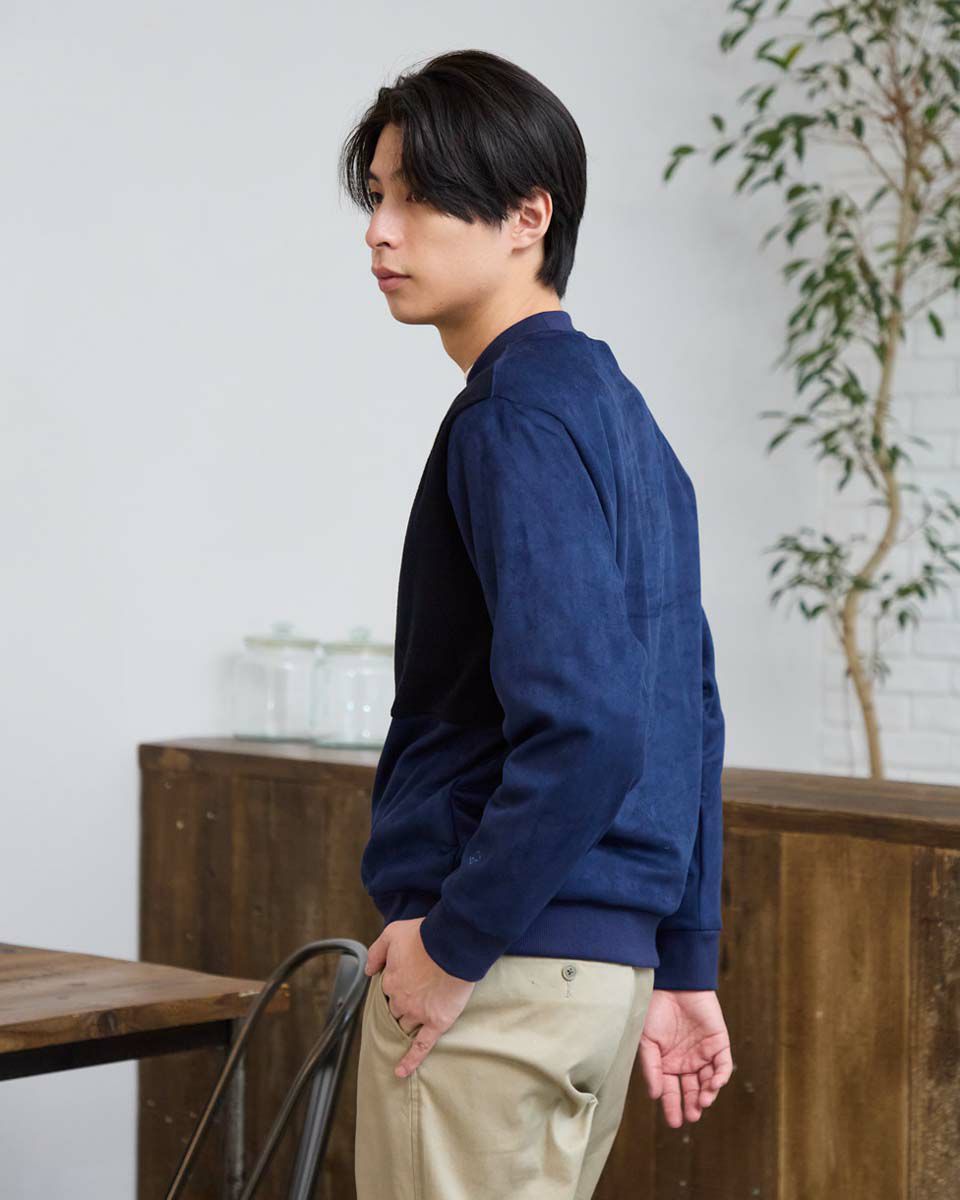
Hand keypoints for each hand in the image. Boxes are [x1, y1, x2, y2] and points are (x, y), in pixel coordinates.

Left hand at [364, 917, 475, 1078]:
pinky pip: (420, 1047)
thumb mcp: (392, 932)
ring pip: (405, 1026)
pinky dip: (410, 1061)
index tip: (404, 981)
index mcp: (390, 980)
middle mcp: (400, 1000)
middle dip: (401, 1006)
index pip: (386, 990)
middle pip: (395, 1010)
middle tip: (413, 998)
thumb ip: (376, 951)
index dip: (395, 986)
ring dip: (406, 1025)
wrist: (453, 945)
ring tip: (415, 1021)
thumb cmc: (426, 935)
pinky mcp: (436, 1022)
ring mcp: (418, 1013)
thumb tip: (367, 970)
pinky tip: (400, 1072)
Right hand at [637, 989, 733, 1126]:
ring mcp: (704, 1053)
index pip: (671, 1090)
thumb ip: (652, 1068)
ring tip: (701, 1102)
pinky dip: (720, 1077)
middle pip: (692, 1090)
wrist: (674, 984)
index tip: (674, 1122)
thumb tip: (654, 1096)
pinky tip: (713, 1085)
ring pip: (709, 1082)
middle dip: (692, 1105)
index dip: (672, 1106)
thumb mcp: (647, 1041)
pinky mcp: (719, 1043)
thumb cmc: (655, 1010)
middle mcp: (686, 1062)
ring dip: (707, 1094)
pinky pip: (723, 1065)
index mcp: (668, 1063)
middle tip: (691, 1116)